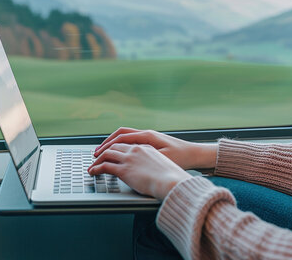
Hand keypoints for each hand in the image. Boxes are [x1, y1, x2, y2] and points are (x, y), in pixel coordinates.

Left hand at [88, 144, 191, 199]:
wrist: (172, 181)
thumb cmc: (172, 176)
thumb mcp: (165, 163)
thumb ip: (154, 163)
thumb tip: (152, 170)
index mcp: (147, 146)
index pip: (127, 142)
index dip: (117, 146)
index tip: (112, 150)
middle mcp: (136, 149)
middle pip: (115, 145)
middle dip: (104, 150)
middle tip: (97, 156)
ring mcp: (129, 158)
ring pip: (107, 154)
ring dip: (98, 159)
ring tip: (92, 165)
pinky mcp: (124, 169)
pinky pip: (105, 166)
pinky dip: (96, 168)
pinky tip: (93, 172)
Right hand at [94, 127, 217, 169]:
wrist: (195, 154)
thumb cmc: (182, 157)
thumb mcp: (163, 158)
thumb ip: (145, 155)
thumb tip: (128, 156)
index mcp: (148, 136)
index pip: (122, 138)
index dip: (108, 146)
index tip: (98, 155)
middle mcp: (147, 134)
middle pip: (121, 134)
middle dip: (106, 143)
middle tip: (96, 153)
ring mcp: (149, 137)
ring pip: (125, 136)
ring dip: (113, 143)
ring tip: (103, 153)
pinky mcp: (151, 142)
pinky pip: (131, 140)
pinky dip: (121, 145)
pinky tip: (118, 154)